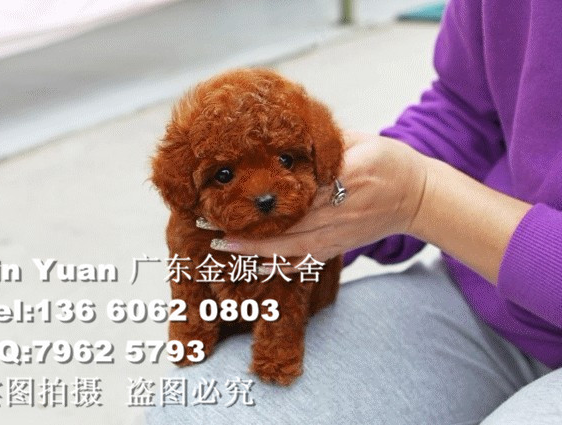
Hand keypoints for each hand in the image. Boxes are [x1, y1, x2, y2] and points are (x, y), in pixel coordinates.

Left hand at [203, 131, 427, 270]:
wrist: (418, 197)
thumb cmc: (390, 163)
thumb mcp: (362, 140)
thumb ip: (324, 140)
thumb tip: (285, 133)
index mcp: (348, 177)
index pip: (300, 190)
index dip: (265, 198)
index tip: (234, 197)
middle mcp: (342, 210)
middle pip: (289, 226)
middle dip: (250, 231)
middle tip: (212, 228)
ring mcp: (340, 234)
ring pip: (293, 249)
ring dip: (257, 251)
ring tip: (225, 248)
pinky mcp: (340, 247)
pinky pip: (306, 261)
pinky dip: (280, 264)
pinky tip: (255, 264)